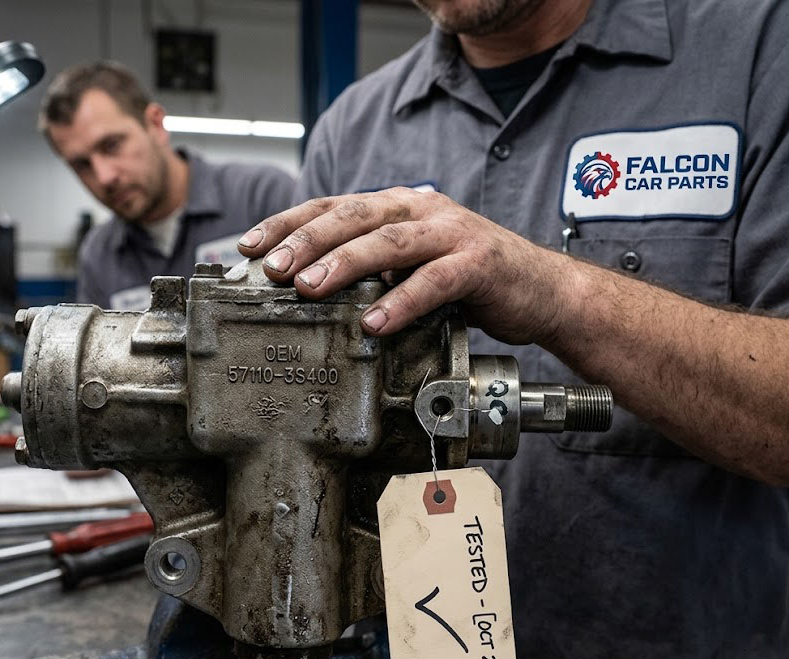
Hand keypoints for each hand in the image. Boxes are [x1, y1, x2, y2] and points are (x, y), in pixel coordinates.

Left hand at [237, 187, 573, 343]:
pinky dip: (402, 301)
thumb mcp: (408, 266)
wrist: (541, 290)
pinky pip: (435, 281)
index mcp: (398, 207)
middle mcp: (421, 209)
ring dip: (344, 264)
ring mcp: (452, 233)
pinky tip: (374, 322)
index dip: (288, 223)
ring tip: (308, 288)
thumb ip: (368, 268)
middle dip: (306, 241)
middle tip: (270, 268)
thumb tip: (302, 289)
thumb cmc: (467, 280)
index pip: (332, 207)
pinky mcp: (479, 262)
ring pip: (389, 243)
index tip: (248, 246)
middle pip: (353, 217)